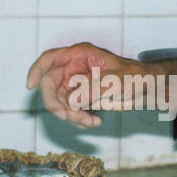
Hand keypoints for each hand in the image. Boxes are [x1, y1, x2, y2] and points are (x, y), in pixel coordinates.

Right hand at [26, 41, 140, 127]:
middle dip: (56, 104)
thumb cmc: (135, 77)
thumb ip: (92, 90)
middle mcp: (73, 69)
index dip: (37, 71)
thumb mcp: (115, 81)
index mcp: (80, 55)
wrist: (146, 90)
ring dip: (69, 115)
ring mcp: (76, 85)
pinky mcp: (81, 100)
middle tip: (67, 116)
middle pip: (50, 85)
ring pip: (59, 102)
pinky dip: (78, 119)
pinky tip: (94, 122)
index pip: (50, 59)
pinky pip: (70, 111)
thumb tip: (72, 101)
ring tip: (89, 121)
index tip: (30, 86)